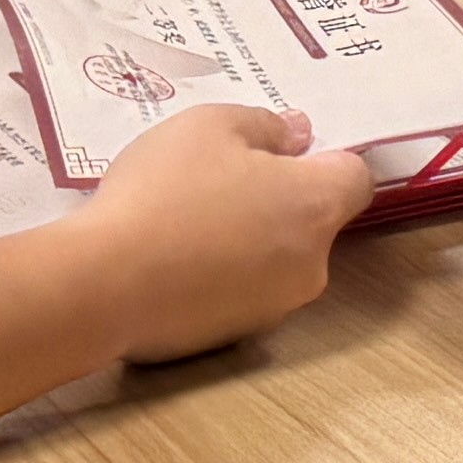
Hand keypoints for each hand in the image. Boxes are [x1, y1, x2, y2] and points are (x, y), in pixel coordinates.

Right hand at [68, 102, 372, 361]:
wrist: (106, 284)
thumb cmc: (163, 192)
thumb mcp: (208, 125)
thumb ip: (265, 124)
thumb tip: (297, 136)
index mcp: (314, 207)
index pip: (356, 178)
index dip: (324, 157)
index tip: (280, 149)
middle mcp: (310, 264)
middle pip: (313, 221)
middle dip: (278, 198)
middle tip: (218, 176)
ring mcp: (275, 308)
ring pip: (276, 258)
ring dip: (249, 237)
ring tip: (185, 218)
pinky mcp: (236, 337)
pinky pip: (242, 291)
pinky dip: (221, 274)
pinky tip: (173, 259)